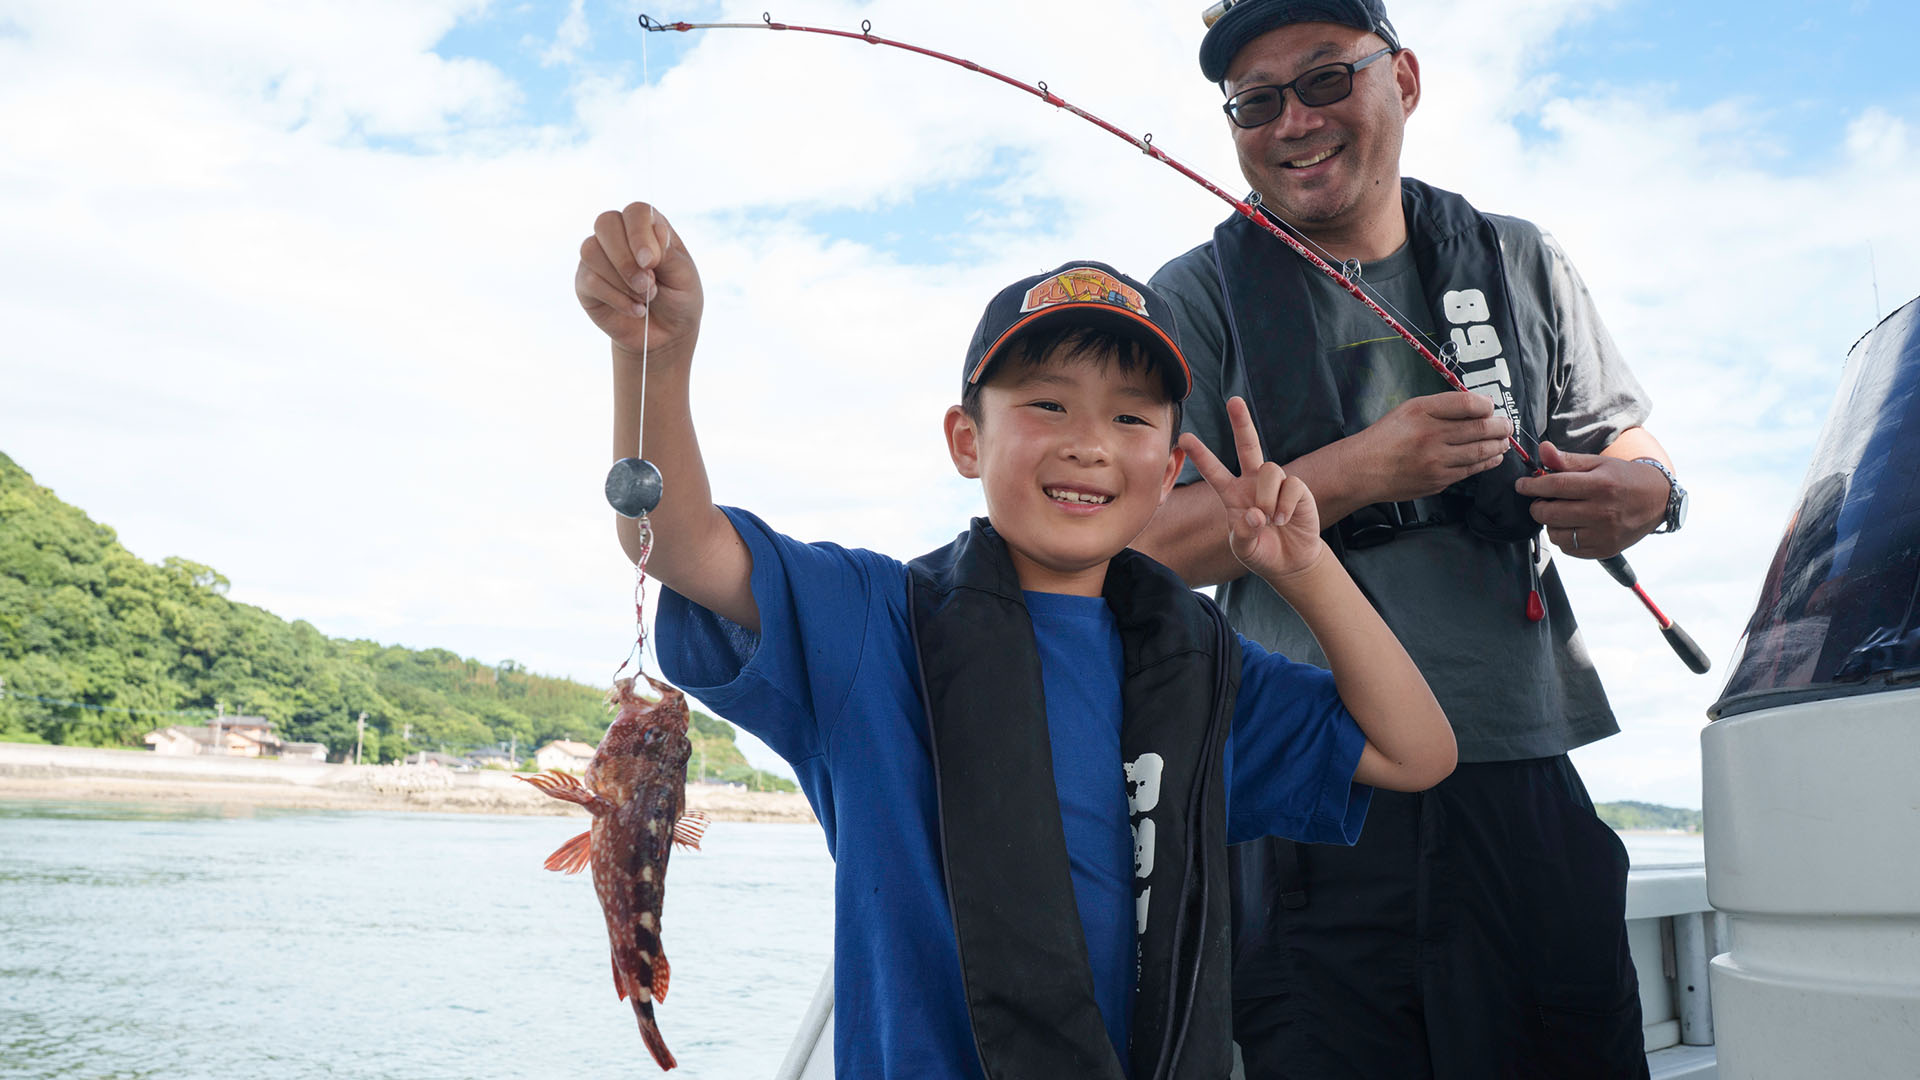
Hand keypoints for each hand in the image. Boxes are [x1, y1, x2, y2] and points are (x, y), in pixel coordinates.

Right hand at [575, 202, 703, 362]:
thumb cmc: (679, 299)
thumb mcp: (684, 277)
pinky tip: (636, 310)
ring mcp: (598, 257)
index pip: (635, 211)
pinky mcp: (585, 282)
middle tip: (649, 284)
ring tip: (646, 298)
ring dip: (621, 280)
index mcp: (647, 227)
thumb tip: (650, 239)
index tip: (651, 262)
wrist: (666, 335)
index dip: (639, 234)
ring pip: (591, 250)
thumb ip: (667, 255)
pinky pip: (589, 280)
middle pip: (605, 223)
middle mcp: (619, 235)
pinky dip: (616, 298)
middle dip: (625, 257)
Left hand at [1180, 397, 1325, 581]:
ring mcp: (1275, 484)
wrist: (1290, 561)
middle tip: (1234, 401)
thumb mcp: (1244, 549)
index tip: (1184, 438)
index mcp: (1232, 494)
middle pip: (1248, 446)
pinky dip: (1285, 506)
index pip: (1214, 471)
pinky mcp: (1297, 488)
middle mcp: (1252, 483)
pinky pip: (1290, 486)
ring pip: (1269, 470)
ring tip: (1271, 520)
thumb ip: (1244, 534)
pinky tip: (1284, 520)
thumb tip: (1255, 514)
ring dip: (1267, 497)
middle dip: (1242, 423)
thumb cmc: (1262, 551)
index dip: (1201, 455)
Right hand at [1348, 391, 1512, 503]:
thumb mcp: (1410, 409)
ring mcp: (1436, 462)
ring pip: (1481, 452)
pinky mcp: (1438, 481)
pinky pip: (1470, 471)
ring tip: (1503, 441)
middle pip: (1481, 429)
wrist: (1363, 470)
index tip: (1492, 407)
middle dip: (1501, 426)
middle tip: (1508, 425)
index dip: (1487, 405)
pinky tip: (1491, 457)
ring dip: (1499, 446)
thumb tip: (1481, 405)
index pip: (1468, 404)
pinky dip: (1486, 463)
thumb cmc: (1387, 437)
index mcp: (1423, 412)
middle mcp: (1431, 436)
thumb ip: (1444, 405)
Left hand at [1513, 441, 1668, 558]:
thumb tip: (1542, 450)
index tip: (1521, 485)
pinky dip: (1564, 538)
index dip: (1532, 486)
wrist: (1658, 500)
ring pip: (1556, 534)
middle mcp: (1602, 512)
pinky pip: (1569, 549)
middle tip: (1542, 500)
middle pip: (1550, 514)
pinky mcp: (1605, 550)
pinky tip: (1573, 525)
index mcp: (1600, 486)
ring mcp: (1604, 534)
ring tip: (1561, 512)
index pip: (1555, 486)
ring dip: (1551, 523)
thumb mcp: (1599, 463)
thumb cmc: (1624, 478)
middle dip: (1538, 506)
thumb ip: (1567, 460)